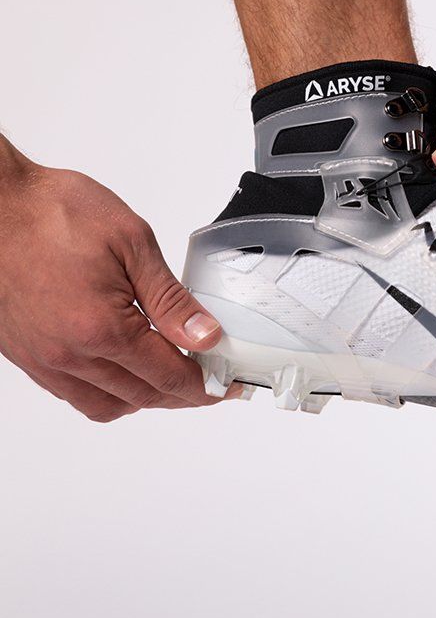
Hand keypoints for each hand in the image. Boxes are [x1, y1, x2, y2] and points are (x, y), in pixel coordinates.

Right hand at [0, 153, 234, 421]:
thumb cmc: (52, 212)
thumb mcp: (131, 242)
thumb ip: (170, 298)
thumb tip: (205, 336)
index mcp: (102, 328)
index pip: (168, 376)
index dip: (205, 386)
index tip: (228, 386)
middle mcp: (69, 355)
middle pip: (142, 397)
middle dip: (183, 396)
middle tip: (210, 383)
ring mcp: (44, 359)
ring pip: (107, 405)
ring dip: (145, 399)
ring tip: (172, 378)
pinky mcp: (26, 355)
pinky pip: (74, 394)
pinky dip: (108, 393)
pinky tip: (125, 372)